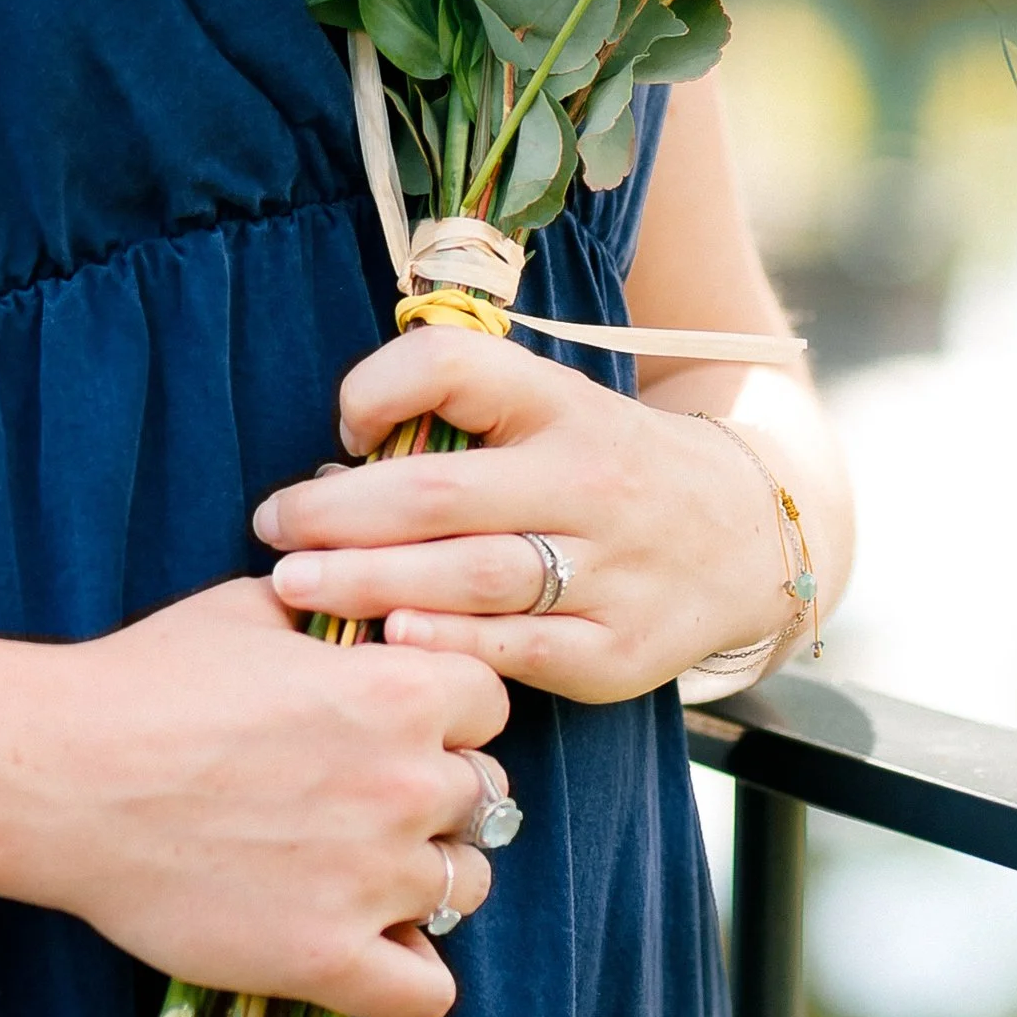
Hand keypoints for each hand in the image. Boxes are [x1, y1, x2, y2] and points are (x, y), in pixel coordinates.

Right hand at [13, 578, 509, 1016]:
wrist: (65, 776)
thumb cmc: (149, 679)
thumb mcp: (253, 609)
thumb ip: (333, 616)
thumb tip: (365, 611)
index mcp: (396, 690)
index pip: (490, 703)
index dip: (449, 707)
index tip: (403, 716)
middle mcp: (405, 784)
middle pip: (485, 796)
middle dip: (438, 789)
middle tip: (370, 793)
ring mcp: (372, 880)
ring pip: (467, 888)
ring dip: (428, 875)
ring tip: (362, 865)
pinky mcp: (326, 960)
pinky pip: (428, 991)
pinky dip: (409, 969)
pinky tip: (367, 942)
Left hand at [250, 329, 794, 704]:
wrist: (746, 535)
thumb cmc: (606, 466)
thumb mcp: (554, 411)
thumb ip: (464, 421)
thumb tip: (338, 457)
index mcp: (560, 403)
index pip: (453, 366)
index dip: (377, 389)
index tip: (341, 430)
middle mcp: (587, 479)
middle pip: (439, 492)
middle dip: (337, 513)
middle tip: (271, 529)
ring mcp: (607, 568)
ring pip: (471, 575)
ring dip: (370, 582)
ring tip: (294, 587)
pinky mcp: (616, 651)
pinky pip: (519, 650)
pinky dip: (449, 645)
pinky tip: (390, 642)